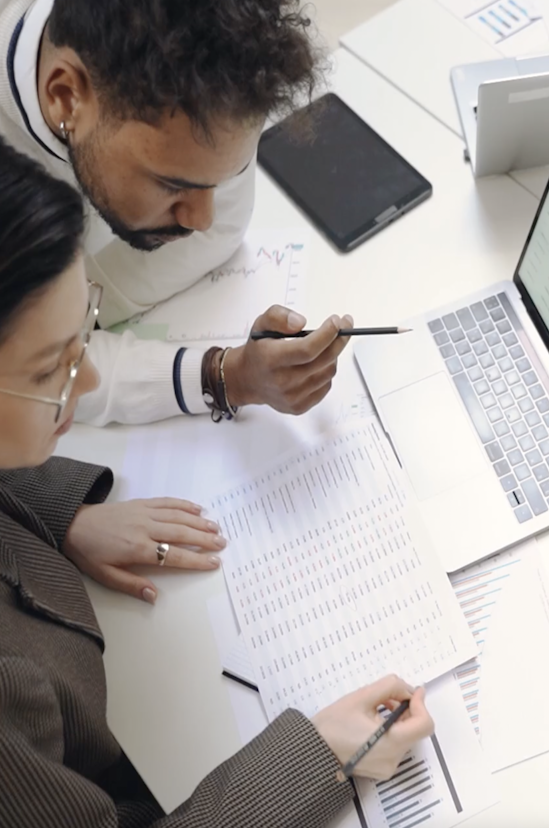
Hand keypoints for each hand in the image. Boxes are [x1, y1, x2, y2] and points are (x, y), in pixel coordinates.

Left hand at [63, 498, 225, 603]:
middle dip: (204, 539)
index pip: (174, 555)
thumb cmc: (89, 552)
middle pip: (181, 533)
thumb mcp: (105, 575)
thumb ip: (132, 585)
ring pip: (178, 516)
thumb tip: (153, 596)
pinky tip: (197, 509)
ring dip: (199, 522)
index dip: (196, 559)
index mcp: (137, 548)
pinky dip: (184, 505)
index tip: (213, 562)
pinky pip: (167, 502)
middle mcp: (145, 528)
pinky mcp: (141, 503)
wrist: (73, 524)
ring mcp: (144, 513)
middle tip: (223, 544)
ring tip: (216, 528)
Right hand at [223, 306, 353, 413]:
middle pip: (324, 360)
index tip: (337, 321)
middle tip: (345, 326)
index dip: (327, 334)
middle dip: (339, 340)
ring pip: (328, 372)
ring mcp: (292, 397)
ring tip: (324, 346)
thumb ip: (278, 316)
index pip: (307, 349)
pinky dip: (326, 371)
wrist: (248, 380)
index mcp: (271, 359)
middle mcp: (282, 381)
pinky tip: (317, 363)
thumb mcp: (261, 324)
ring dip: (333, 356)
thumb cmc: (258, 351)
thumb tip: (301, 322)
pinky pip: (326, 386)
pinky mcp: (300, 406)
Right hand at [312, 675, 433, 780]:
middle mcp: (393, 759)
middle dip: (406, 709)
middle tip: (387, 697)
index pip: (424, 724)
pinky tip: (374, 722)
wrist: (313, 750)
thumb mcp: (361, 697)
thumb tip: (410, 689)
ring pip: (407, 737)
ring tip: (377, 708)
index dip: (420, 704)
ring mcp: (388, 767)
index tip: (411, 692)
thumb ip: (390, 687)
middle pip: (415, 730)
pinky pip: (396, 746)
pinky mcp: (382, 769)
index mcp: (391, 742)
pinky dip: (392, 731)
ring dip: (399, 719)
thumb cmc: (333, 725)